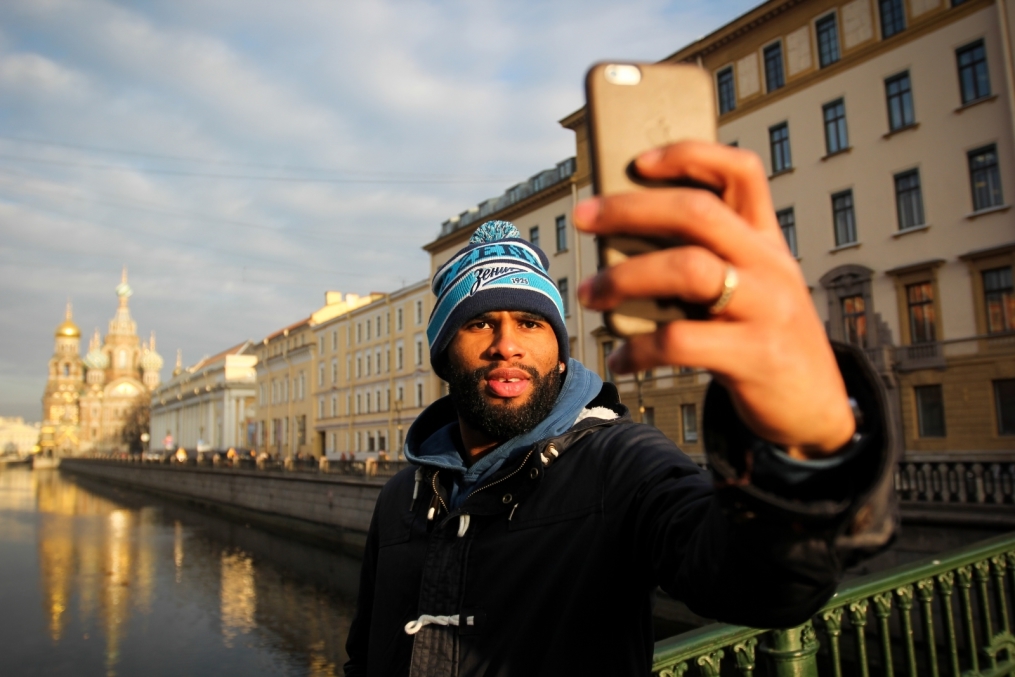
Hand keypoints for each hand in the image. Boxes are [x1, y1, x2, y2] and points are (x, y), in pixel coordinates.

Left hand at [574, 141, 853, 458]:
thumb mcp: (751, 288)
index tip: (638, 161)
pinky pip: (682, 341)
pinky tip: (620, 359)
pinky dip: (639, 350)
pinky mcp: (756, 356)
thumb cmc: (762, 339)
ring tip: (588, 294)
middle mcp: (770, 265)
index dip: (690, 155)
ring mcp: (767, 309)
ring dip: (625, 278)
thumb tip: (621, 244)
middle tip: (582, 217)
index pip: (741, 172)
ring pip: (688, 269)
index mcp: (766, 241)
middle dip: (630, 209)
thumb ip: (708, 262)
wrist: (818, 408)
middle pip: (697, 212)